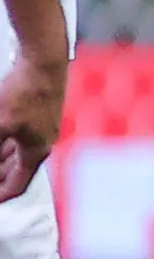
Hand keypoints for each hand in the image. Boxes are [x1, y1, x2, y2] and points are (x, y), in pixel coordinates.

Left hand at [0, 51, 62, 204]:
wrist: (43, 64)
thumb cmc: (24, 95)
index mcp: (36, 152)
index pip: (17, 184)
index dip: (1, 195)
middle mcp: (43, 142)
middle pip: (17, 170)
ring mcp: (43, 127)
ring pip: (17, 152)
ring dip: (1, 158)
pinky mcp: (40, 113)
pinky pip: (19, 137)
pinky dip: (5, 143)